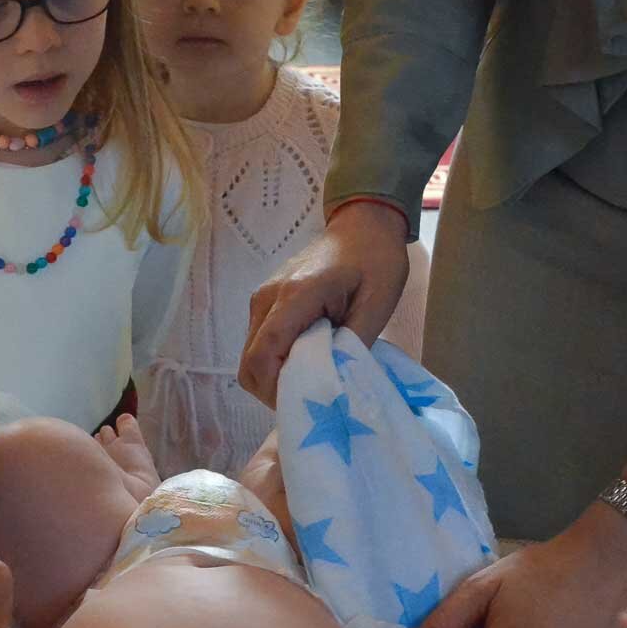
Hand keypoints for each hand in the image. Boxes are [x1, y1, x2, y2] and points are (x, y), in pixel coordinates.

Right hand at [238, 200, 410, 406]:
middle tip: (311, 396)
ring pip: (251, 358)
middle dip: (274, 390)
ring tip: (312, 377)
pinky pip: (259, 344)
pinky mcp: (264, 303)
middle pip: (249, 364)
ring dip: (275, 377)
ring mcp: (261, 299)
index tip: (306, 402)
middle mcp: (267, 298)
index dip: (277, 389)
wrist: (361, 225)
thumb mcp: (377, 306)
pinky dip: (276, 362)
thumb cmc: (375, 261)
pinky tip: (307, 359)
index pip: (263, 356)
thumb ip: (351, 347)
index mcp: (295, 297)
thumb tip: (332, 384)